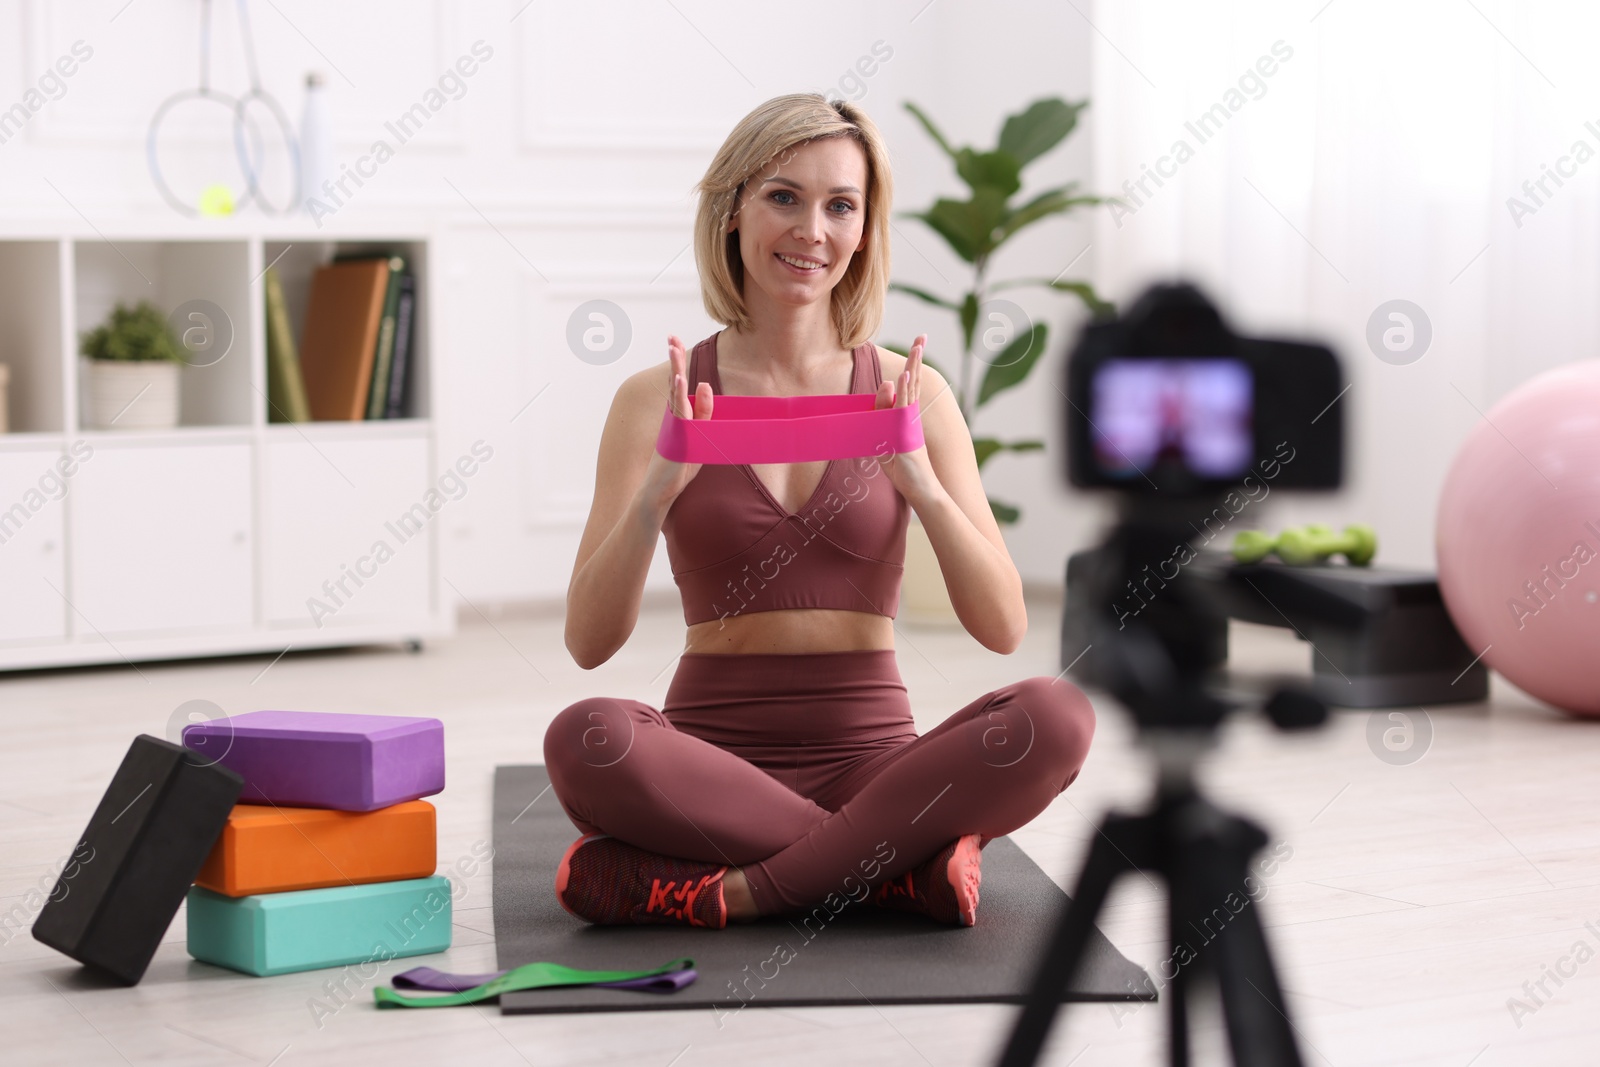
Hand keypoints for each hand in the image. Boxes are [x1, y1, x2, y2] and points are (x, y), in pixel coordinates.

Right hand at [639, 335, 713, 512]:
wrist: (658, 493)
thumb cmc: (678, 468)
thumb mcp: (698, 436)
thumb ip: (703, 412)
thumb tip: (704, 384)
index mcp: (678, 415)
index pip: (680, 383)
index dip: (678, 362)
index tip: (674, 340)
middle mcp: (673, 417)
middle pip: (675, 382)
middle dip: (674, 359)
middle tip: (671, 337)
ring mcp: (672, 426)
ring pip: (675, 393)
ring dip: (676, 369)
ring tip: (674, 348)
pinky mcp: (675, 438)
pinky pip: (679, 413)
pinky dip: (679, 395)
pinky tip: (679, 379)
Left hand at [871, 333, 941, 506]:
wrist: (920, 489)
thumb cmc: (903, 469)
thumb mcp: (884, 440)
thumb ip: (881, 416)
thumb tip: (883, 390)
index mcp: (907, 416)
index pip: (909, 385)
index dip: (912, 365)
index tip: (916, 345)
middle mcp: (912, 415)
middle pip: (915, 380)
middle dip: (917, 358)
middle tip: (922, 336)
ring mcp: (911, 423)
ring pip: (912, 390)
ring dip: (913, 367)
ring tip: (917, 345)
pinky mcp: (908, 433)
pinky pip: (905, 409)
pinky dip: (906, 392)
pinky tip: (905, 377)